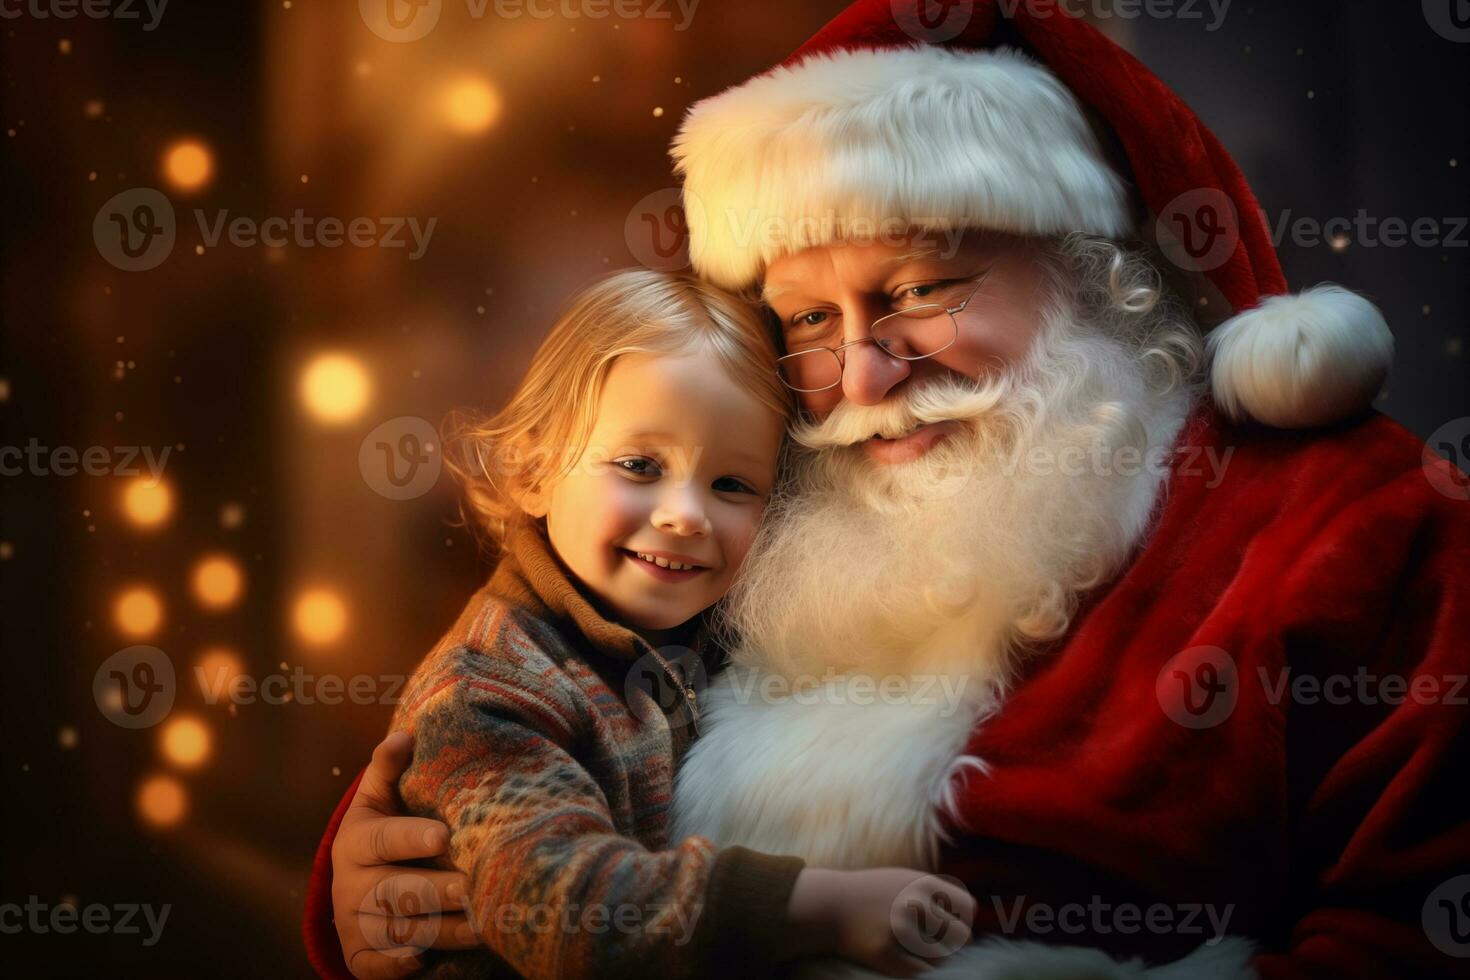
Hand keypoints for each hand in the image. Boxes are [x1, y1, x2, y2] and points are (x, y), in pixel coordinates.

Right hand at [331, 731, 480, 978]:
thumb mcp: (379, 798)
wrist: (354, 883)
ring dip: (443, 930)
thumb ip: (389, 768)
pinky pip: (375, 966)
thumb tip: (404, 734)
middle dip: (441, 890)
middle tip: (480, 886)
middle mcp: (351, 884)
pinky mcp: (360, 956)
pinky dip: (397, 966)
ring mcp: (354, 923)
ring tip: (485, 923)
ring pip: (400, 929)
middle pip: (398, 890)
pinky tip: (424, 961)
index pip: (385, 839)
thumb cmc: (383, 830)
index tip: (445, 835)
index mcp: (357, 840)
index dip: (412, 837)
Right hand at [785, 867, 974, 976]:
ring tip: (925, 959)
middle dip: (956, 946)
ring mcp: (899, 927)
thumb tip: (968, 916)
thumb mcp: (902, 880)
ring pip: (943, 958)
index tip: (955, 931)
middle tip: (943, 951)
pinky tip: (912, 967)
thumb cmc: (868, 894)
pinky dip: (922, 974)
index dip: (966, 922)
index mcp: (921, 882)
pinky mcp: (884, 952)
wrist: (827, 905)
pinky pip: (920, 973)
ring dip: (938, 963)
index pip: (967, 906)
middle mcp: (914, 902)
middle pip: (961, 935)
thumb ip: (932, 893)